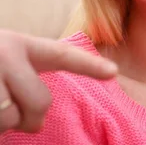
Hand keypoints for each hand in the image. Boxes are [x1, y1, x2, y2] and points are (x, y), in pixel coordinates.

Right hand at [0, 29, 117, 133]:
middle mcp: (7, 54)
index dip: (89, 64)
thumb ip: (25, 75)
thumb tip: (38, 122)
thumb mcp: (1, 60)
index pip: (61, 55)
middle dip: (30, 118)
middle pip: (41, 102)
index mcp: (18, 44)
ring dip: (0, 121)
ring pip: (11, 118)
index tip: (113, 71)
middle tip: (8, 112)